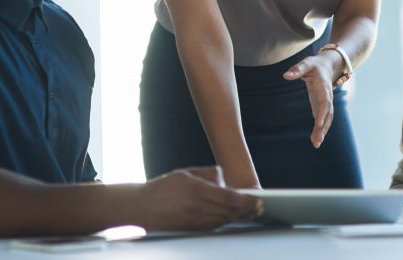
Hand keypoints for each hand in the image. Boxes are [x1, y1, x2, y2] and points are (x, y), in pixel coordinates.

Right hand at [130, 166, 261, 230]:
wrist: (142, 208)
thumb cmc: (164, 188)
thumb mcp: (186, 172)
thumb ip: (208, 174)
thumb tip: (225, 180)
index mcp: (196, 191)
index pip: (228, 197)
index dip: (246, 200)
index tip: (257, 198)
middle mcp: (197, 208)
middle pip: (230, 211)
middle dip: (248, 209)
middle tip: (260, 206)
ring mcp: (195, 222)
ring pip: (225, 220)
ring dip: (240, 217)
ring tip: (252, 211)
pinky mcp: (193, 230)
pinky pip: (215, 227)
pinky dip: (228, 221)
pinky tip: (235, 217)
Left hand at [283, 53, 335, 147]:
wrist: (326, 66)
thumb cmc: (314, 65)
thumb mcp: (306, 64)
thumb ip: (297, 69)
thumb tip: (285, 75)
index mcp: (324, 87)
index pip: (325, 102)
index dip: (323, 113)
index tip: (318, 124)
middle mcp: (327, 97)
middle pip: (328, 114)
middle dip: (323, 127)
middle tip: (318, 140)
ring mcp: (325, 103)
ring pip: (326, 119)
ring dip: (322, 131)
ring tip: (316, 144)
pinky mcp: (321, 106)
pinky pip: (322, 119)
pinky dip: (319, 130)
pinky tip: (314, 140)